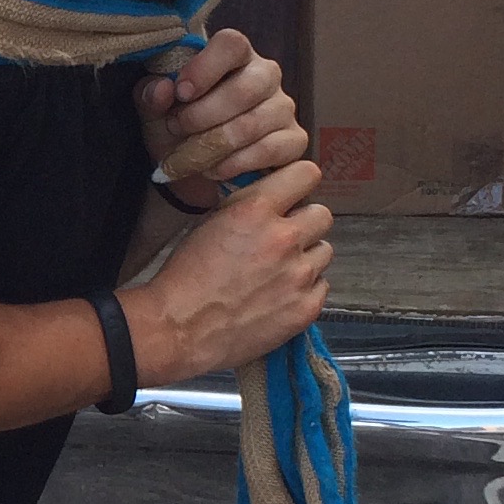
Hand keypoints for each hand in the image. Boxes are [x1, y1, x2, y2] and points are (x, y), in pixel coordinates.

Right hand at [123, 158, 332, 382]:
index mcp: (257, 210)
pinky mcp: (306, 308)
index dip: (298, 185)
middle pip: (322, 215)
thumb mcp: (211, 222)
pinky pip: (322, 286)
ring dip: (305, 258)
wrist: (179, 329)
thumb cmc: (186, 275)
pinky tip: (278, 297)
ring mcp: (299, 275)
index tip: (291, 197)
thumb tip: (273, 197)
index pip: (307, 174)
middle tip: (281, 241)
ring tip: (278, 274)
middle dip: (303, 224)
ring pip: (324, 251)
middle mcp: (285, 237)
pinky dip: (304, 290)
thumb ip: (247, 205)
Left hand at [136, 27, 309, 188]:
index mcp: (234, 56)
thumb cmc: (179, 128)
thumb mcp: (155, 112)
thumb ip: (151, 96)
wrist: (196, 170)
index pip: (232, 43)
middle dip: (202, 115)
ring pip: (252, 124)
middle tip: (176, 128)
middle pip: (246, 88)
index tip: (180, 93)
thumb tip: (162, 88)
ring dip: (212, 144)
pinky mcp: (294, 140)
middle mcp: (266, 74)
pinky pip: (268, 150)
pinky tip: (214, 169)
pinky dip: (233, 164)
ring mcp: (283, 107)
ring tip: (188, 154)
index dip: (205, 67)